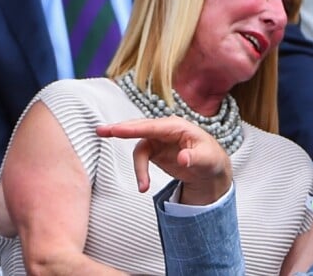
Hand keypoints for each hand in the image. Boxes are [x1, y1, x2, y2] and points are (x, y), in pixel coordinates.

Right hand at [97, 116, 231, 204]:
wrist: (211, 170)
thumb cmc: (212, 159)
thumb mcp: (208, 160)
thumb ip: (195, 158)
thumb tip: (182, 158)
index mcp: (176, 126)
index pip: (151, 126)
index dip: (133, 127)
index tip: (116, 130)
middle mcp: (164, 129)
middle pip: (138, 127)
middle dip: (119, 130)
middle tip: (100, 131)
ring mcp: (158, 139)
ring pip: (138, 147)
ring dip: (137, 167)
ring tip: (143, 187)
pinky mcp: (155, 150)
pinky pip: (141, 158)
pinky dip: (140, 171)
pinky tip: (144, 185)